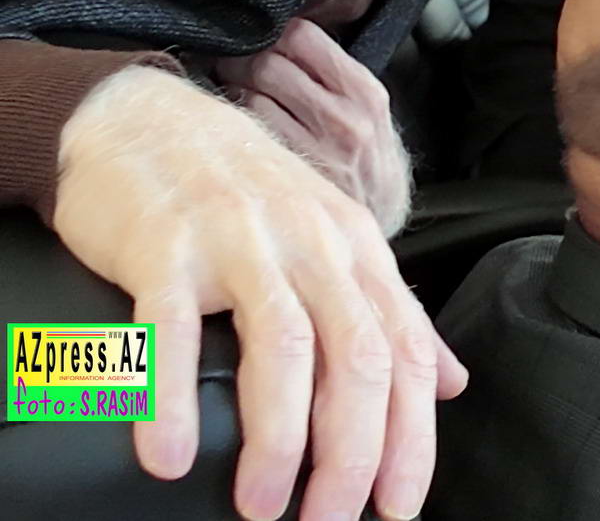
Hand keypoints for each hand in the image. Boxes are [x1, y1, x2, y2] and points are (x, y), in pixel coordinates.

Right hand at [53, 65, 467, 520]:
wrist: (148, 119)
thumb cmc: (245, 191)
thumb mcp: (335, 239)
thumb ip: (392, 312)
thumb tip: (450, 382)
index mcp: (357, 249)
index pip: (404, 354)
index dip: (410, 438)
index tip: (397, 506)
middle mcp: (310, 242)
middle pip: (355, 357)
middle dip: (351, 454)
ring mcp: (238, 240)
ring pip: (281, 347)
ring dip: (277, 439)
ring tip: (262, 506)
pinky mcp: (165, 244)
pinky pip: (170, 327)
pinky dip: (168, 397)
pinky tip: (168, 454)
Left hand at [215, 18, 411, 237]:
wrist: (380, 214)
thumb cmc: (369, 156)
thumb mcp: (370, 108)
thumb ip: (334, 73)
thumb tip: (281, 37)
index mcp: (364, 91)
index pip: (303, 37)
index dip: (275, 32)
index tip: (266, 37)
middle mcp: (343, 117)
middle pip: (268, 64)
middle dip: (242, 58)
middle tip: (232, 61)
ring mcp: (314, 148)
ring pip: (250, 95)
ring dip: (233, 88)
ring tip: (234, 89)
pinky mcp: (289, 173)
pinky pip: (247, 130)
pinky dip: (235, 117)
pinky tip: (238, 120)